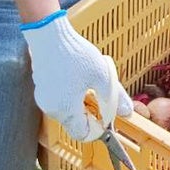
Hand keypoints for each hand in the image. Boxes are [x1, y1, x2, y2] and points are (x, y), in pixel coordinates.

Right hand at [22, 12, 131, 142]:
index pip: (83, 134)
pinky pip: (60, 100)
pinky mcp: (42, 89)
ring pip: (68, 110)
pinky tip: (78, 77)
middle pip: (76, 122)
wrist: (50, 36)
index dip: (98, 128)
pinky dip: (71, 95)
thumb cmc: (76, 56)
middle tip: (101, 93)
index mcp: (66, 110)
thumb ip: (115, 98)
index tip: (107, 115)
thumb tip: (128, 112)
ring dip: (82, 102)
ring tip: (89, 81)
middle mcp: (52, 109)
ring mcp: (44, 99)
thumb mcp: (103, 76)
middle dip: (91, 112)